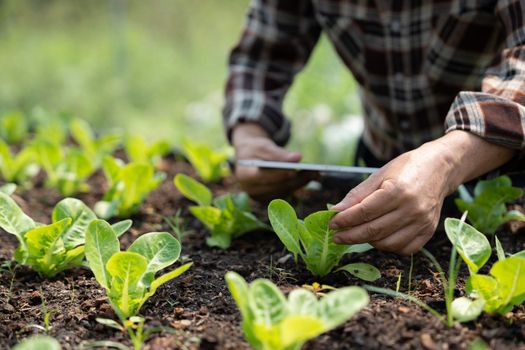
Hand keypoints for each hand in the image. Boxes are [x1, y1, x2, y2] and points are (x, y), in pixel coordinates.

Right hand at [232, 123, 314, 200]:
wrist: (248, 158)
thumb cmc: (254, 149)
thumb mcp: (263, 146)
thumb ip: (278, 153)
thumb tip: (298, 158)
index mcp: (244, 175)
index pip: (262, 177)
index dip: (278, 174)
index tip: (294, 170)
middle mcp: (250, 190)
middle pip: (276, 187)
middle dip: (296, 179)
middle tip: (314, 171)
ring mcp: (259, 198)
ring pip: (283, 192)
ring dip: (300, 183)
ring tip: (316, 174)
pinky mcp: (268, 200)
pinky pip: (285, 194)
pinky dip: (297, 186)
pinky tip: (309, 178)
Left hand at [328, 141, 456, 254]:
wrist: (439, 168)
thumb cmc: (406, 168)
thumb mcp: (379, 174)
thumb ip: (358, 194)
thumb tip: (337, 210)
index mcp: (398, 191)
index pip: (364, 212)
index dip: (345, 220)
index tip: (332, 223)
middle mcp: (412, 209)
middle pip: (374, 230)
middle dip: (350, 236)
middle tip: (336, 237)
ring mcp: (422, 222)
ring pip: (387, 243)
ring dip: (367, 242)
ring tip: (357, 234)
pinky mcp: (428, 231)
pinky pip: (403, 249)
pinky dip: (387, 247)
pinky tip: (378, 238)